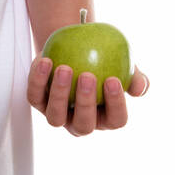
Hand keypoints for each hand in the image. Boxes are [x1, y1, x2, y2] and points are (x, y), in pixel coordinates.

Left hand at [27, 58, 148, 136]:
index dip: (116, 104)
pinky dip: (38, 79)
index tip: (113, 80)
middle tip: (87, 76)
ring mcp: (58, 115)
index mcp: (106, 118)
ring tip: (65, 68)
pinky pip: (35, 95)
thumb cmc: (104, 61)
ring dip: (59, 94)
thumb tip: (139, 86)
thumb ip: (135, 77)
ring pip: (56, 116)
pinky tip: (45, 61)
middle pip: (84, 124)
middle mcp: (81, 122)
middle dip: (86, 103)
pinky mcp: (38, 102)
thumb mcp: (123, 66)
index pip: (116, 120)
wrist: (75, 49)